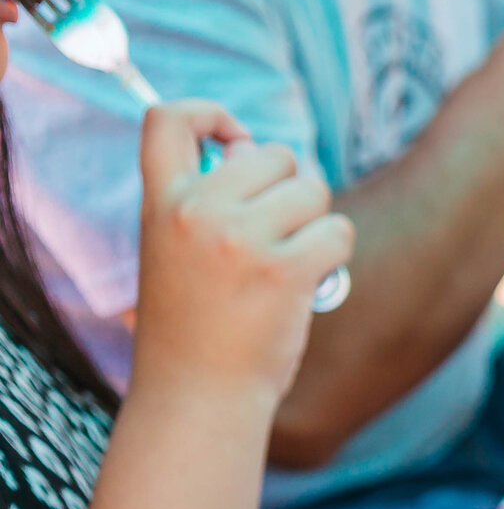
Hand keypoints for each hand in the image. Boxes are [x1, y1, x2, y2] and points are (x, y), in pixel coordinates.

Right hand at [131, 102, 354, 399]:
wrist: (198, 393)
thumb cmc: (195, 324)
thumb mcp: (173, 249)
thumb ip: (205, 199)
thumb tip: (261, 150)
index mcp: (161, 202)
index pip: (167, 118)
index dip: (211, 115)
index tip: (233, 141)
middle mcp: (198, 210)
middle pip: (272, 153)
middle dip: (288, 186)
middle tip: (275, 233)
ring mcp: (241, 238)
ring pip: (313, 190)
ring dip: (314, 222)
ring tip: (286, 263)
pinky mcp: (285, 269)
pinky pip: (338, 230)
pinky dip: (335, 253)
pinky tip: (310, 280)